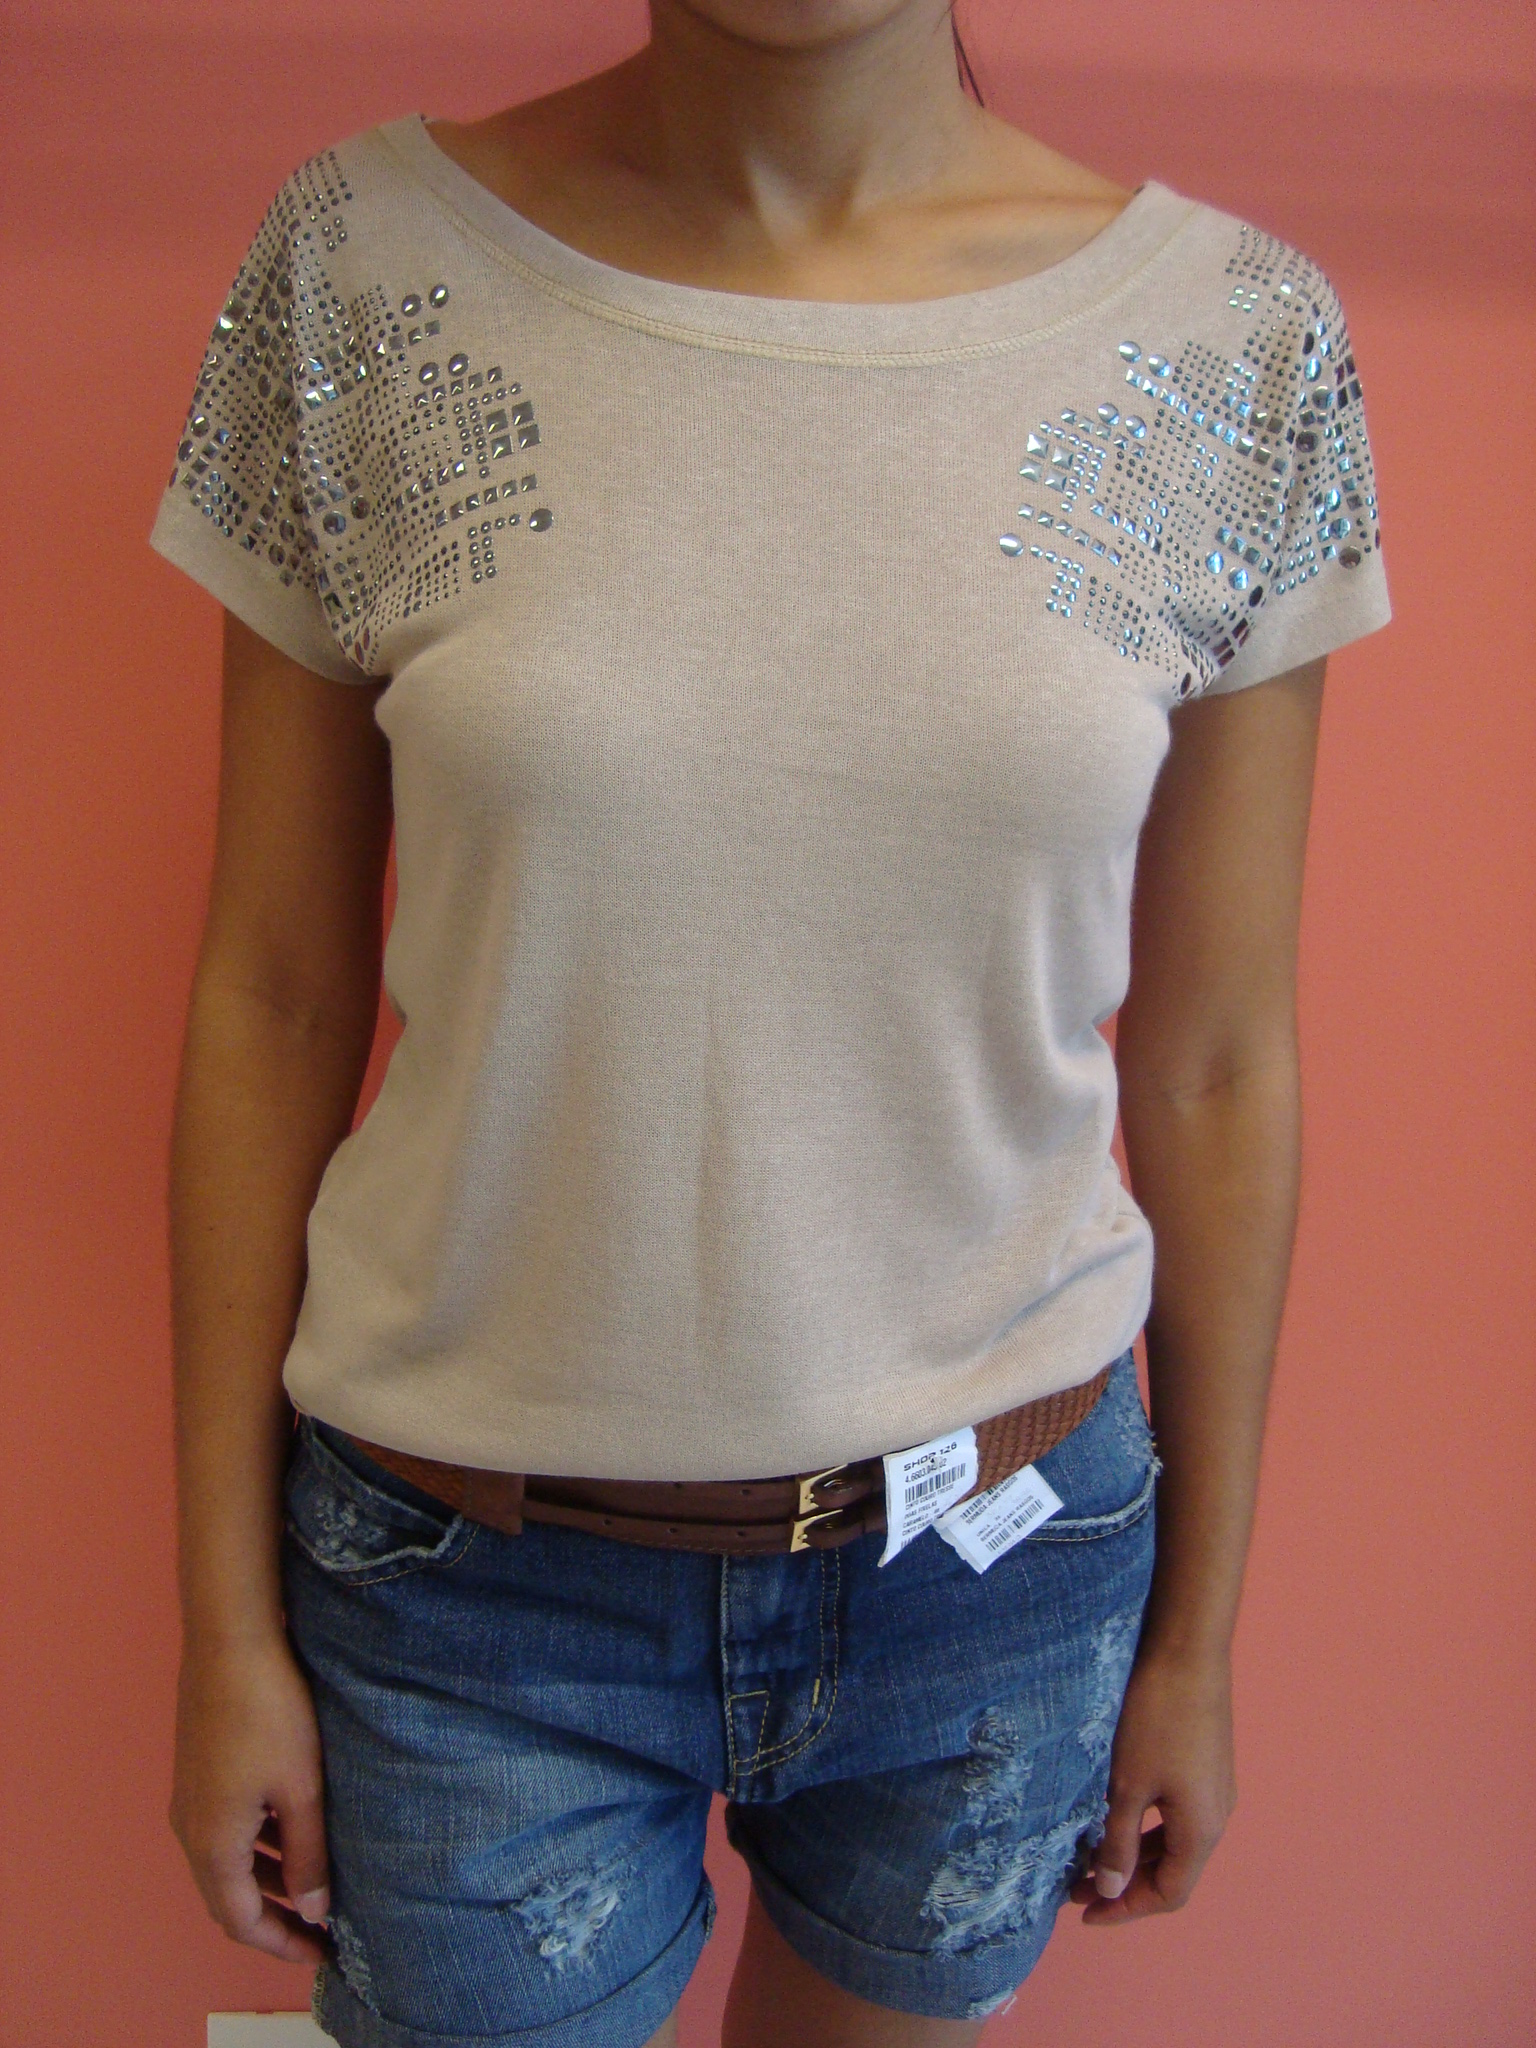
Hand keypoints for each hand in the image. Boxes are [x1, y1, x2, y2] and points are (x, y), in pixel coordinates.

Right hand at [169, 1628, 333, 1965]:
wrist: (230, 1640)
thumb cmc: (271, 1711)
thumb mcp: (301, 1788)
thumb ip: (307, 1854)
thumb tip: (312, 1911)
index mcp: (213, 1844)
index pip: (241, 1921)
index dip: (280, 1944)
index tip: (320, 1954)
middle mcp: (190, 1829)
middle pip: (228, 1897)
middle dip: (274, 1918)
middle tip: (319, 1928)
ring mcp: (190, 1798)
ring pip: (227, 1862)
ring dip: (267, 1879)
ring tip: (315, 1884)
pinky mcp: (199, 1770)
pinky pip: (225, 1830)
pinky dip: (258, 1846)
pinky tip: (292, 1832)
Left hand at [1069, 1641, 1236, 1923]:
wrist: (1187, 1653)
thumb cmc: (1156, 1719)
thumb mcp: (1128, 1785)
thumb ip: (1118, 1841)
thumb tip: (1109, 1889)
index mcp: (1202, 1831)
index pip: (1168, 1894)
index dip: (1126, 1910)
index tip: (1084, 1912)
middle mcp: (1216, 1818)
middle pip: (1173, 1872)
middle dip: (1126, 1884)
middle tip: (1076, 1885)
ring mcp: (1214, 1790)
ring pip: (1174, 1843)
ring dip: (1135, 1855)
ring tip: (1089, 1855)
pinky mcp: (1206, 1766)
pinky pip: (1177, 1816)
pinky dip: (1147, 1828)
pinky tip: (1116, 1816)